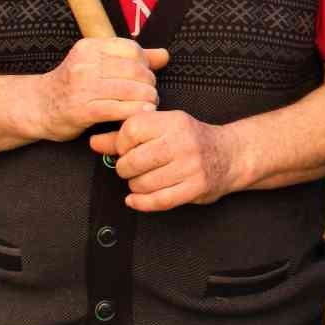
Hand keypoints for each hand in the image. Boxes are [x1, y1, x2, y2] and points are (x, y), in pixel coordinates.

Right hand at [35, 39, 168, 141]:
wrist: (38, 107)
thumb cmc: (72, 86)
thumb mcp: (97, 65)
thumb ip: (131, 59)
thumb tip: (164, 55)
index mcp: (90, 47)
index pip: (132, 49)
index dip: (145, 64)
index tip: (143, 76)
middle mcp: (85, 64)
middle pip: (135, 70)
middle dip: (149, 84)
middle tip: (150, 94)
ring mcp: (82, 87)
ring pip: (131, 90)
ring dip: (146, 99)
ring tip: (147, 104)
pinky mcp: (82, 109)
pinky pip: (119, 109)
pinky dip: (135, 112)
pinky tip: (141, 114)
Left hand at [90, 109, 243, 210]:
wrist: (230, 155)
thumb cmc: (192, 140)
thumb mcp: (163, 128)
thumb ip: (126, 135)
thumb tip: (94, 142)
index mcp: (173, 121)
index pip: (131, 130)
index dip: (121, 144)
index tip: (125, 149)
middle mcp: (183, 142)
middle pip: (134, 160)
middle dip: (125, 168)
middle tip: (131, 168)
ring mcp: (191, 166)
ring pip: (143, 183)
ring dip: (135, 186)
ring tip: (141, 180)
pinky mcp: (196, 187)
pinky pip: (159, 200)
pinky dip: (141, 203)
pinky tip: (136, 199)